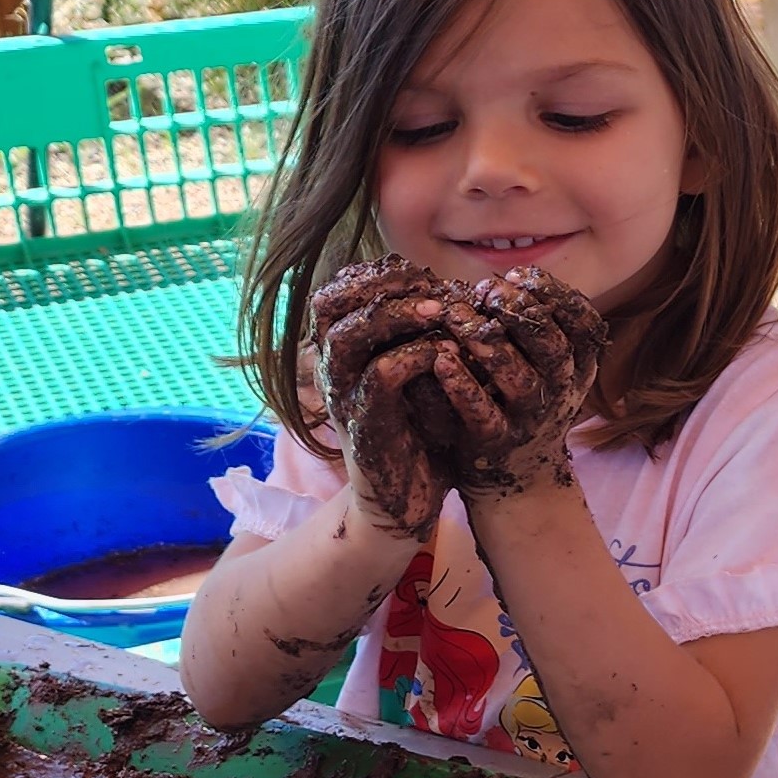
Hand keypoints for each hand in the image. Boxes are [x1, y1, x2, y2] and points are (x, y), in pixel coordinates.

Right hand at [310, 259, 461, 538]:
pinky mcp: (366, 425)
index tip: (426, 276)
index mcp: (340, 352)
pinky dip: (418, 356)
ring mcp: (343, 397)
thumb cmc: (417, 433)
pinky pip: (382, 374)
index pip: (337, 289)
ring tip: (442, 312)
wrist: (405, 503)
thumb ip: (420, 336)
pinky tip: (448, 355)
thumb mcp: (417, 376)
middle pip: (330, 300)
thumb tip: (447, 289)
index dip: (379, 274)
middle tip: (434, 288)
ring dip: (399, 314)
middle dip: (385, 285)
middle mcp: (332, 369)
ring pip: (349, 332)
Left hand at [449, 266, 605, 502]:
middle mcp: (562, 391)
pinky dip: (461, 385)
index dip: (553, 294)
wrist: (516, 474)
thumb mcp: (546, 365)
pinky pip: (482, 413)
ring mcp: (531, 419)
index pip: (583, 321)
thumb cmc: (521, 402)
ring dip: (488, 342)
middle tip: (486, 291)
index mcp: (579, 366)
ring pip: (519, 378)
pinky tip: (439, 360)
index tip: (518, 277)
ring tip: (456, 317)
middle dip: (519, 311)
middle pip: (553, 345)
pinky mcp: (497, 442)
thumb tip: (506, 278)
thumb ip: (536, 325)